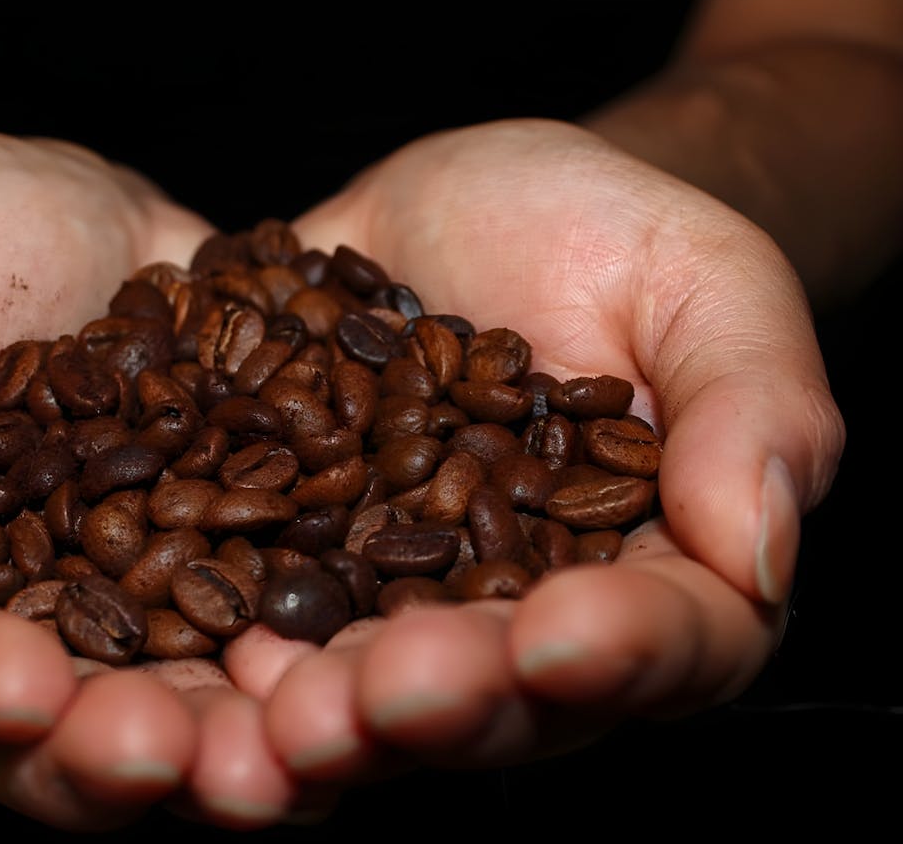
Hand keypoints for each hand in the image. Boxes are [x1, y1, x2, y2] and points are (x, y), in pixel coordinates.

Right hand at [0, 129, 302, 830]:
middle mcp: (20, 628)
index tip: (22, 693)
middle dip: (118, 752)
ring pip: (185, 696)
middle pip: (59, 730)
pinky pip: (282, 608)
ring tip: (296, 738)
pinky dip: (324, 637)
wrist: (45, 206)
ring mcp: (140, 599)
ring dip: (241, 732)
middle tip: (184, 757)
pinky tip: (370, 646)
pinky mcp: (233, 554)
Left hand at [218, 119, 844, 783]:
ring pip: (360, 685)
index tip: (563, 635)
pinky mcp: (284, 558)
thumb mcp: (703, 282)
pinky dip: (210, 637)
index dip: (620, 651)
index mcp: (649, 574)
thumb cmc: (608, 235)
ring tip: (270, 713)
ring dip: (314, 712)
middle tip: (379, 701)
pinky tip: (165, 648)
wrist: (464, 213)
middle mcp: (511, 620)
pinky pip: (246, 607)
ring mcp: (386, 602)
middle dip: (438, 705)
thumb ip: (754, 404)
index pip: (664, 642)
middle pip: (494, 698)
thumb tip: (760, 548)